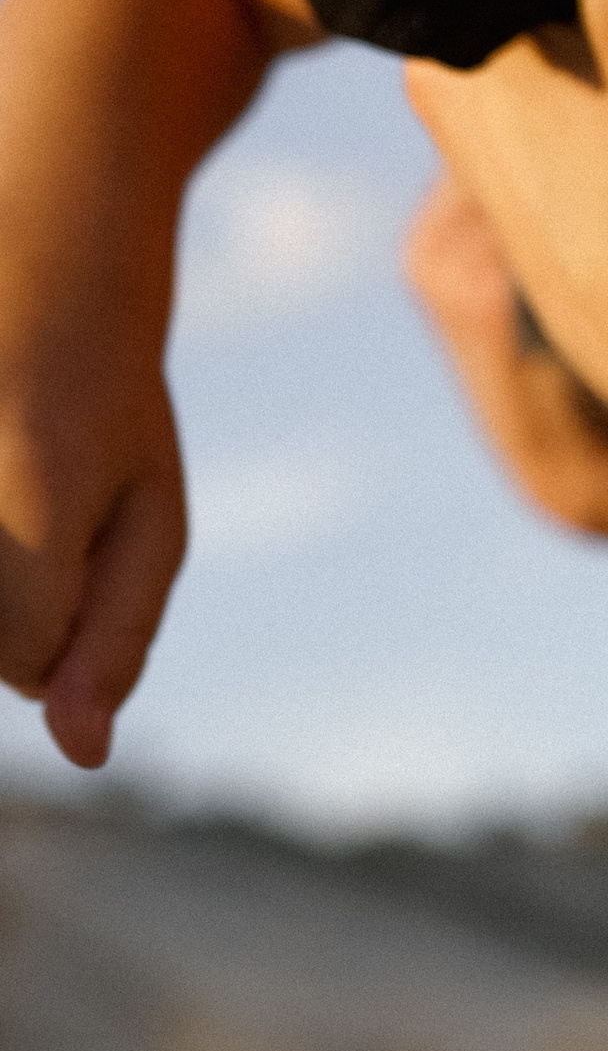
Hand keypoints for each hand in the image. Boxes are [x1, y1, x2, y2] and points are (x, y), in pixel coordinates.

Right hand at [0, 313, 186, 772]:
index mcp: (35, 492)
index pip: (26, 661)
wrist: (37, 294)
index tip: (85, 528)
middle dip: (16, 612)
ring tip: (13, 493)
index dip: (65, 619)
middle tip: (43, 500)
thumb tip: (85, 756)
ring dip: (0, 591)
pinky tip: (9, 497)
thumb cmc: (108, 415)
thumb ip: (116, 642)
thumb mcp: (149, 521)